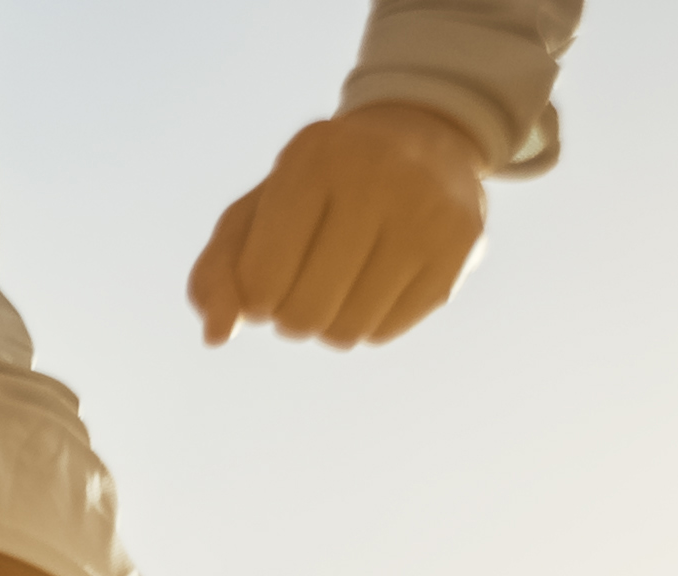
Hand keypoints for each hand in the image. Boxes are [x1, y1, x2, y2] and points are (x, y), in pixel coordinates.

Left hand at [190, 104, 488, 346]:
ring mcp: (428, 211)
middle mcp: (379, 176)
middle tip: (306, 277)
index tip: (271, 271)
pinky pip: (384, 332)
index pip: (262, 282)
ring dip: (328, 321)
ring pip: (344, 332)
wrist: (422, 137)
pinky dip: (368, 320)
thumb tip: (216, 335)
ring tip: (342, 278)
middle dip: (291, 313)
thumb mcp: (258, 210)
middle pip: (301, 316)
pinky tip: (378, 278)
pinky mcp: (461, 246)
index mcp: (314, 157)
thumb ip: (218, 270)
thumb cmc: (320, 185)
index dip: (256, 295)